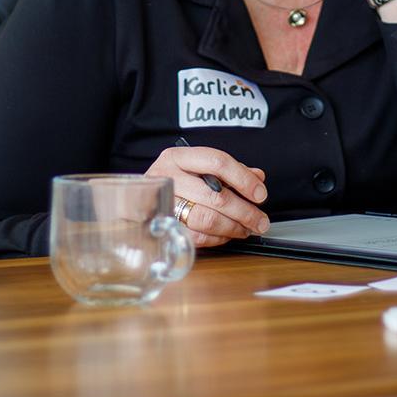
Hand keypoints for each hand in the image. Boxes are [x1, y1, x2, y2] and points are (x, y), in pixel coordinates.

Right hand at [146, 145, 268, 248]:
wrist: (136, 200)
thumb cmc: (174, 183)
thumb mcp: (198, 168)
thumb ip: (228, 172)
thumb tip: (257, 177)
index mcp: (178, 157)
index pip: (217, 161)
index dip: (243, 178)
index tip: (260, 193)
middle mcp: (167, 176)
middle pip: (215, 195)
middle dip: (245, 211)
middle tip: (260, 220)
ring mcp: (163, 203)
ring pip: (206, 218)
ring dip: (233, 227)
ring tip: (247, 229)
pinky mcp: (162, 226)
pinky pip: (196, 236)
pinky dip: (217, 238)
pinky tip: (228, 235)